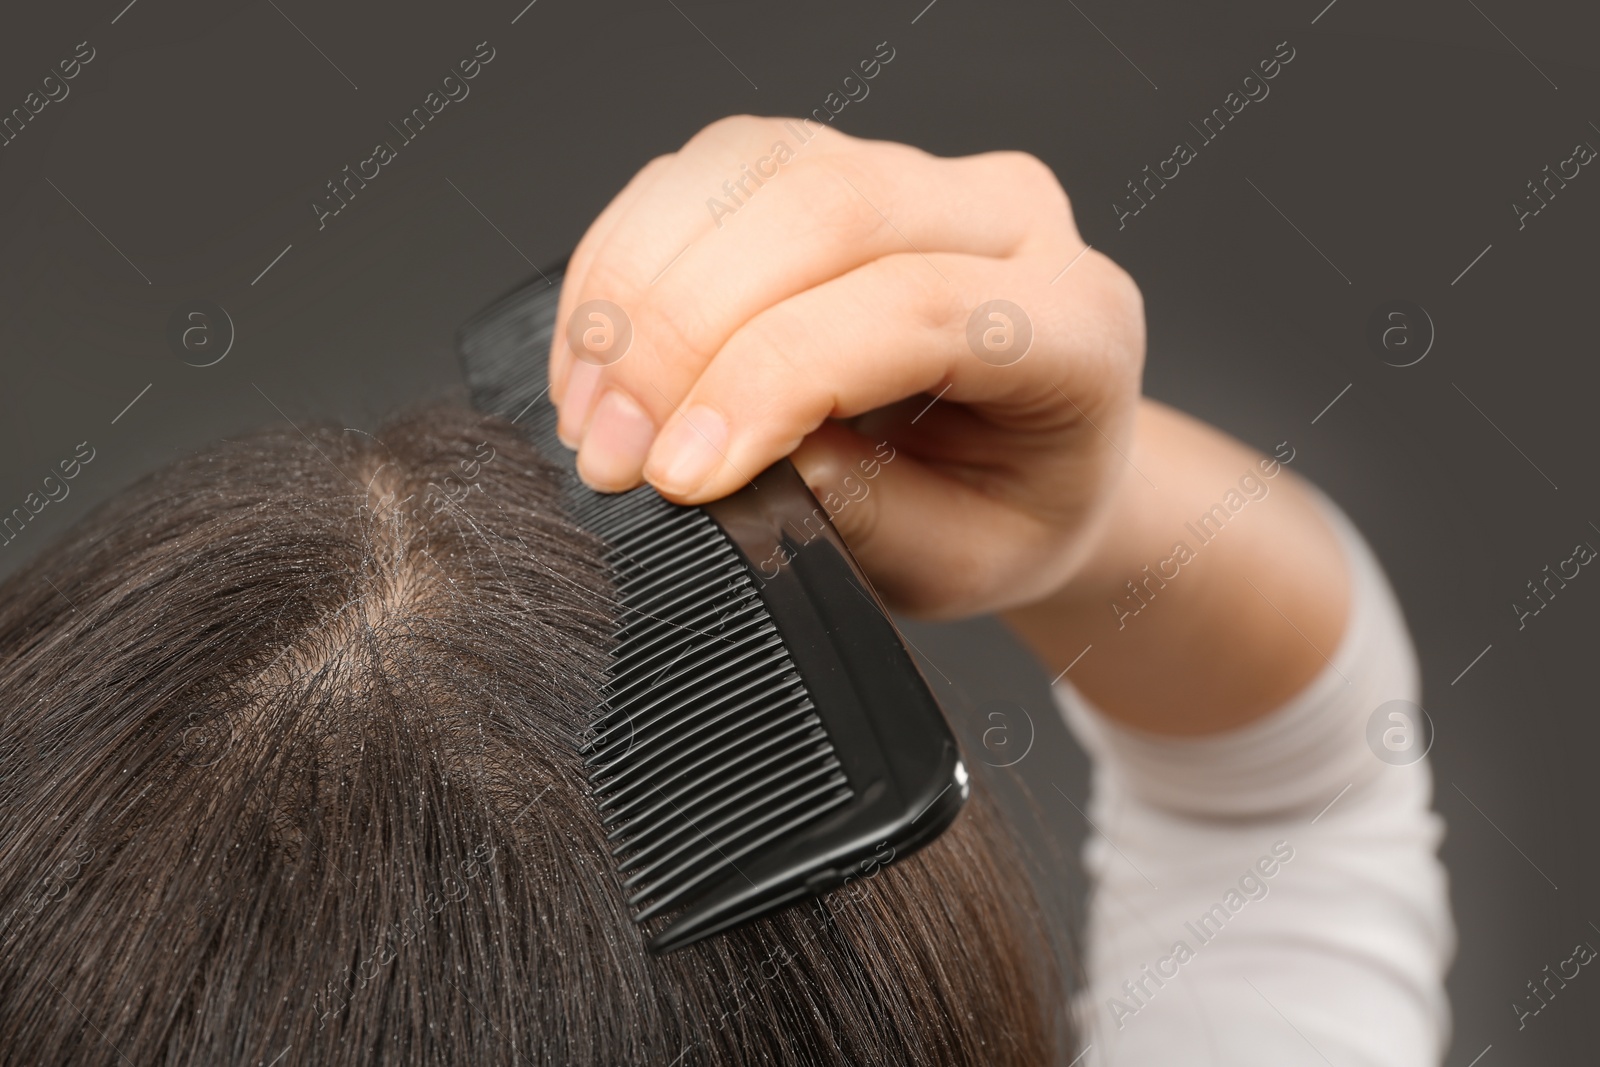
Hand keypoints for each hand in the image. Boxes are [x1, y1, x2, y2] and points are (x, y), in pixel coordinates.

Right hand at [549, 115, 1144, 618]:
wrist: (1026, 467)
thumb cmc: (1005, 511)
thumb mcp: (959, 561)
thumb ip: (868, 513)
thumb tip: (751, 456)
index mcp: (1074, 321)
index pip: (915, 307)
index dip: (771, 380)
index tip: (678, 474)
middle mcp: (1002, 218)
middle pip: (823, 210)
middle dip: (680, 331)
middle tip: (609, 448)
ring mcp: (913, 174)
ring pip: (748, 170)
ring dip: (638, 289)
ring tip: (591, 410)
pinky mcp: (825, 162)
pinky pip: (706, 170)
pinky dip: (629, 256)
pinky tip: (598, 348)